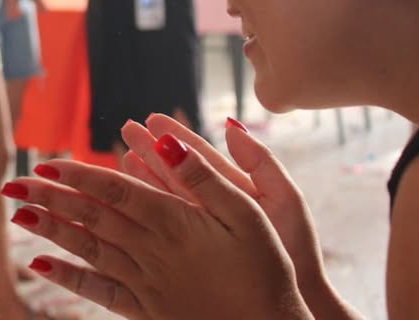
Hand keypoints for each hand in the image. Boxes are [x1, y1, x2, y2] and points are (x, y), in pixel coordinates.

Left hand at [3, 141, 309, 319]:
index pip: (113, 191)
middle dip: (50, 198)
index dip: (77, 176)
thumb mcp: (248, 213)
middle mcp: (150, 250)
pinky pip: (99, 290)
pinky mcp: (146, 308)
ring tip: (18, 215)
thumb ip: (202, 177)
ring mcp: (145, 281)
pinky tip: (40, 266)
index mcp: (173, 222)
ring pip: (88, 249)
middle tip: (12, 184)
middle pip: (90, 217)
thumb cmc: (265, 269)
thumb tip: (164, 141)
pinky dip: (68, 276)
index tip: (45, 163)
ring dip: (51, 230)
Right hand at [121, 115, 332, 305]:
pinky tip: (129, 192)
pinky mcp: (191, 248)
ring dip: (142, 175)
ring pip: (165, 194)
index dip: (176, 135)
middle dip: (151, 149)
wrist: (292, 300)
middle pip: (176, 170)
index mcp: (235, 187)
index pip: (199, 155)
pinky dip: (144, 204)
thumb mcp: (285, 199)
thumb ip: (260, 161)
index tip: (153, 118)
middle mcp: (214, 204)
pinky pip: (163, 221)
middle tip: (127, 128)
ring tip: (123, 155)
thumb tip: (231, 125)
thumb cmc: (296, 251)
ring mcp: (201, 227)